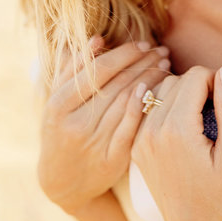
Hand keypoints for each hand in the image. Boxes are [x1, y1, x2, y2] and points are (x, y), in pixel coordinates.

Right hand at [37, 37, 169, 214]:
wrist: (62, 181)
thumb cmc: (61, 130)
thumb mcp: (57, 101)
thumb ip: (72, 69)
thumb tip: (96, 39)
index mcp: (57, 106)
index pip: (98, 71)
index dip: (124, 54)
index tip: (144, 43)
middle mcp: (75, 124)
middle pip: (115, 85)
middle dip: (142, 63)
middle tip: (161, 50)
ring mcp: (93, 143)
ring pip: (127, 103)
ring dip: (150, 79)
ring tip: (164, 64)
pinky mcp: (111, 160)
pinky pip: (132, 127)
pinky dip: (144, 106)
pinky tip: (156, 90)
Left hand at [132, 65, 221, 220]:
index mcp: (177, 130)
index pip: (195, 76)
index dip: (219, 83)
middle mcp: (152, 132)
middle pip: (176, 80)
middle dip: (201, 87)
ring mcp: (141, 141)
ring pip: (160, 93)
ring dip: (182, 95)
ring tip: (204, 118)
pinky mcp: (137, 150)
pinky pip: (148, 112)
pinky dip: (166, 108)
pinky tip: (184, 124)